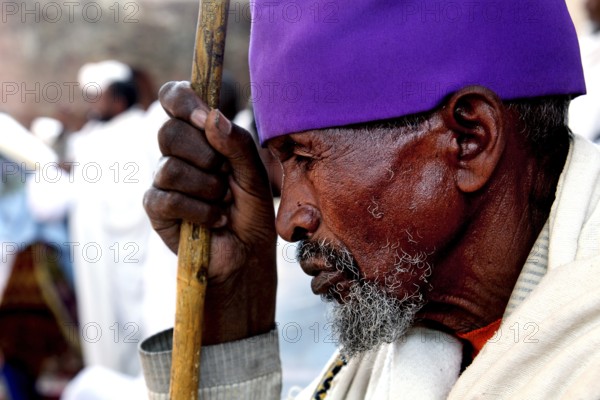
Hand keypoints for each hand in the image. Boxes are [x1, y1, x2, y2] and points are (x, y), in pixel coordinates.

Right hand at [143, 81, 276, 343]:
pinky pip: (168, 198)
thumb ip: (237, 144)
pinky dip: (200, 211)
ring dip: (207, 188)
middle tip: (225, 175)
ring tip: (224, 202)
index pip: (175, 98)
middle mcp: (178, 153)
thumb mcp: (254, 175)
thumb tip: (213, 116)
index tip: (204, 115)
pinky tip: (216, 220)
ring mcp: (164, 180)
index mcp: (201, 136)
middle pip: (168, 132)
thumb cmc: (251, 211)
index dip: (182, 100)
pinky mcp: (157, 208)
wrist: (247, 254)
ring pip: (170, 168)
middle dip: (206, 156)